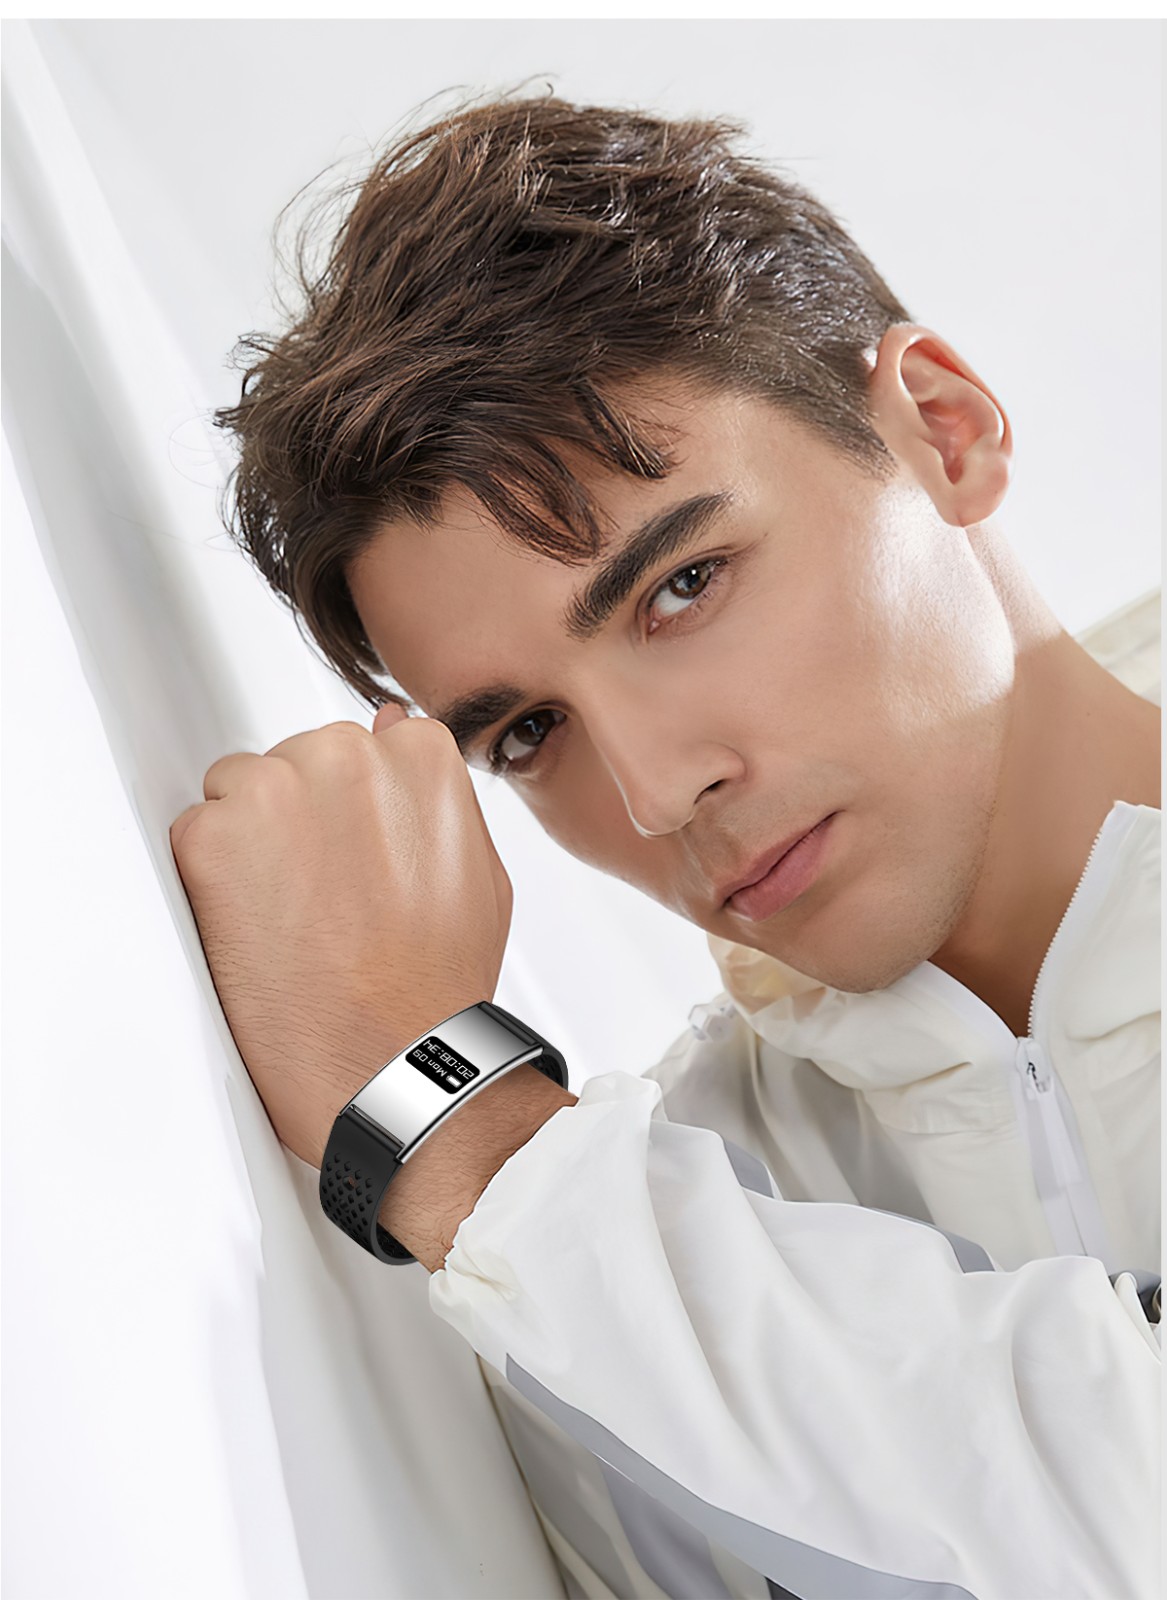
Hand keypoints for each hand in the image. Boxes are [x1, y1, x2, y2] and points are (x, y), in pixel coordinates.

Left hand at [169, 706, 512, 1168]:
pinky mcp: (212, 838)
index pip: (353, 749)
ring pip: (237, 791)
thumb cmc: (440, 982)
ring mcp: (274, 791)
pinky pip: (194, 834)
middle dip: (298, 821)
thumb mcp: (477, 869)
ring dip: (252, 844)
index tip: (350, 860)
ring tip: (292, 919)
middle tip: (323, 899)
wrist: (392, 1062)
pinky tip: (259, 931)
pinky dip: (212, 882)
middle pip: (293, 763)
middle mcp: (344, 754)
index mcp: (417, 754)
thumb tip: (391, 727)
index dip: (347, 812)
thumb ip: (433, 791)